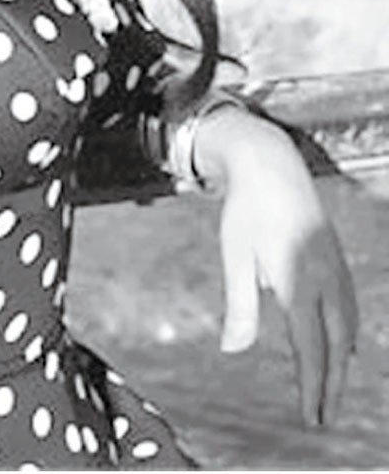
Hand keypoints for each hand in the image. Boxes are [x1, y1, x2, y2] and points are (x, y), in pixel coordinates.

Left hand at [196, 107, 357, 426]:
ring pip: (347, 325)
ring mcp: (334, 266)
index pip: (311, 347)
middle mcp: (324, 277)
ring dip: (342, 361)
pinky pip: (348, 305)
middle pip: (336, 344)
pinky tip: (341, 343)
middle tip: (324, 418)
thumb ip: (239, 305)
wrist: (270, 163)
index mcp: (298, 281)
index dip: (312, 386)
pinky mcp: (335, 256)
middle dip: (332, 384)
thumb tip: (233, 349)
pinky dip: (346, 332)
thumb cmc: (246, 210)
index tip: (311, 417)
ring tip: (333, 389)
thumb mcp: (235, 255)